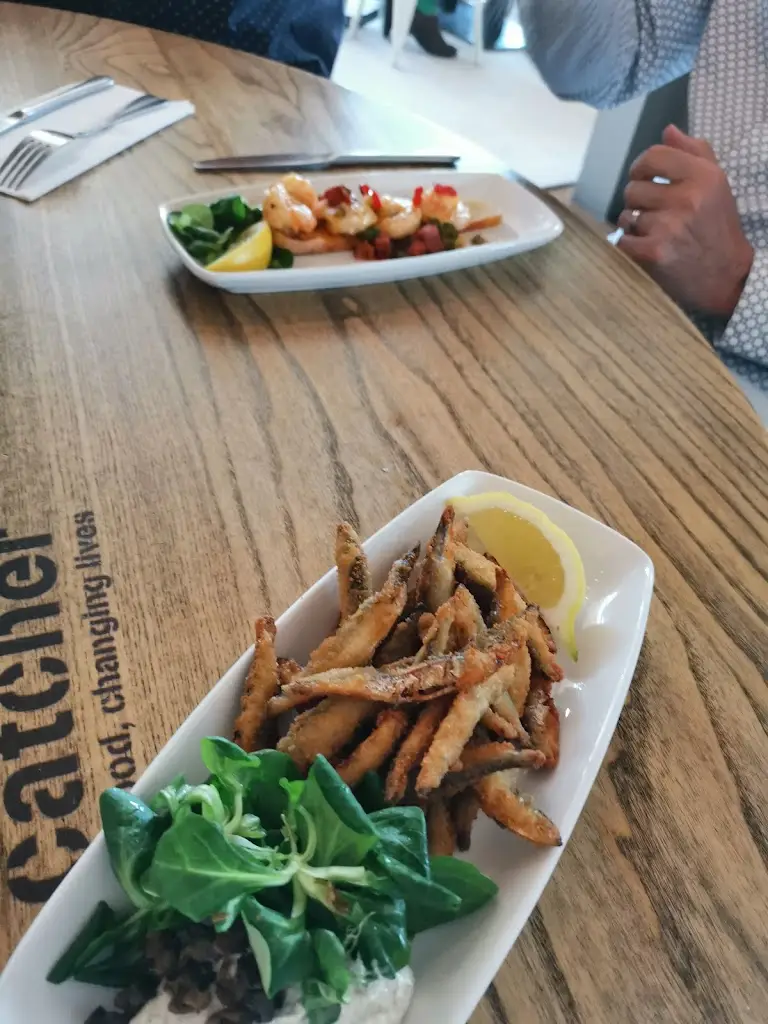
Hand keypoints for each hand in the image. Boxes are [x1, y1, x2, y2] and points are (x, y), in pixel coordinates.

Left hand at [617, 125, 753, 317]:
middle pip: (633, 188)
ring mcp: (669, 225)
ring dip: (634, 225)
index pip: (653, 156)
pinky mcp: (655, 251)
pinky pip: (622, 240)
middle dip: (638, 201)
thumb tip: (668, 131)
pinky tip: (647, 247)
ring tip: (654, 232)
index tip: (643, 177)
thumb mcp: (716, 183)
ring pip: (627, 215)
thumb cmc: (718, 226)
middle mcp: (687, 197)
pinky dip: (629, 245)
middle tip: (654, 212)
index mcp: (703, 175)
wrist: (727, 275)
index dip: (640, 166)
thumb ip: (695, 152)